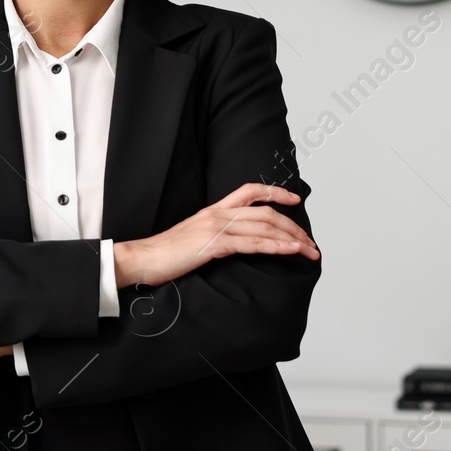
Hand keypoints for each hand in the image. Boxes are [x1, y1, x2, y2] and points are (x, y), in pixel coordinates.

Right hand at [113, 182, 319, 288]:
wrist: (140, 259)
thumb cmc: (164, 255)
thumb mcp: (192, 239)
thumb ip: (213, 236)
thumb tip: (232, 244)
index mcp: (212, 210)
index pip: (249, 191)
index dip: (275, 192)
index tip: (295, 200)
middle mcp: (217, 214)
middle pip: (265, 212)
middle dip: (293, 226)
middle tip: (310, 241)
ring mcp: (215, 227)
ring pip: (264, 227)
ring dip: (292, 238)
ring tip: (309, 250)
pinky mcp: (213, 245)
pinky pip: (252, 243)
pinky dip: (276, 246)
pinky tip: (290, 251)